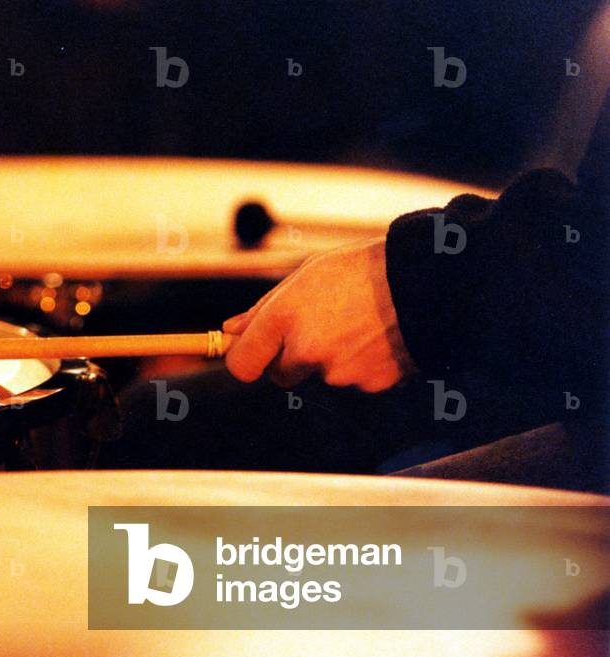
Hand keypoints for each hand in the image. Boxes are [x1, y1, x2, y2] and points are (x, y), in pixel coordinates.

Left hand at [223, 237, 412, 392]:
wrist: (426, 281)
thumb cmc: (361, 271)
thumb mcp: (306, 275)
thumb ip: (264, 308)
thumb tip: (231, 329)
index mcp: (285, 318)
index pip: (242, 364)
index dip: (246, 360)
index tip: (252, 352)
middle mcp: (307, 350)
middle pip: (281, 375)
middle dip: (291, 358)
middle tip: (319, 327)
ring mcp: (339, 372)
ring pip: (321, 376)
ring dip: (331, 358)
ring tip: (357, 323)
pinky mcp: (369, 386)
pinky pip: (353, 381)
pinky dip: (361, 365)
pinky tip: (377, 336)